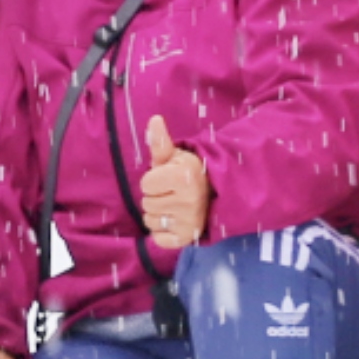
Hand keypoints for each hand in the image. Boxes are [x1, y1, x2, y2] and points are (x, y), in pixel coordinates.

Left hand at [135, 118, 208, 245]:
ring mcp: (189, 221)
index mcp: (183, 177)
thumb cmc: (187, 172)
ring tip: (173, 206)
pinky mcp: (188, 238)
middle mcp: (188, 201)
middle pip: (146, 204)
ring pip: (150, 221)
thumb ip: (160, 142)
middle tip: (171, 193)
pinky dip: (162, 231)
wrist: (214, 194)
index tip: (167, 179)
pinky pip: (158, 238)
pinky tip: (174, 221)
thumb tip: (154, 119)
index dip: (153, 180)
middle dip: (155, 197)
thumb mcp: (174, 156)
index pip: (145, 185)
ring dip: (157, 214)